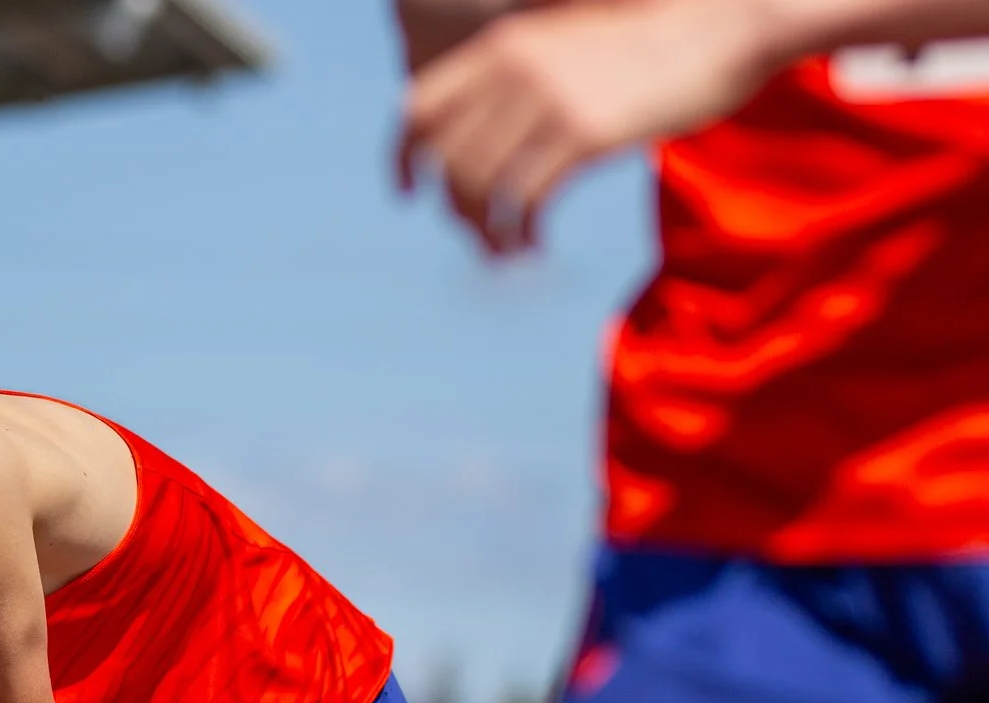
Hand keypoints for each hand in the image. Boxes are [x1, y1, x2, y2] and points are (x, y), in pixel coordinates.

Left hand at [397, 0, 770, 253]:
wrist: (722, 29)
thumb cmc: (650, 43)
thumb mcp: (567, 45)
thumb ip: (520, 78)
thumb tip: (481, 137)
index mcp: (502, 46)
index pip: (419, 108)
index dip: (402, 157)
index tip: (406, 192)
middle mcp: (514, 70)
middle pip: (447, 162)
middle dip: (455, 209)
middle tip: (478, 237)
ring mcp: (547, 101)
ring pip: (478, 187)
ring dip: (484, 231)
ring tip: (506, 249)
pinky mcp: (583, 135)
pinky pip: (524, 201)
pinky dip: (519, 235)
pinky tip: (533, 247)